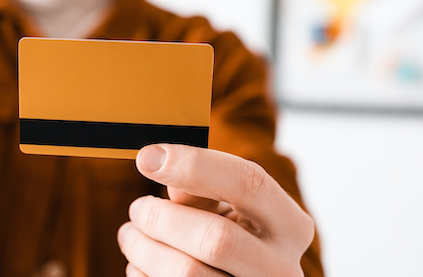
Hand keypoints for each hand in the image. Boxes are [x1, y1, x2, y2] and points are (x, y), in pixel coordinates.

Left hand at [117, 144, 314, 276]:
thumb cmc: (231, 239)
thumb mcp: (230, 209)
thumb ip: (202, 187)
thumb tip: (162, 165)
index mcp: (291, 226)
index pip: (249, 183)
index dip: (194, 165)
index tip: (148, 157)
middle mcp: (282, 267)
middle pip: (215, 239)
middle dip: (162, 218)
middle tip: (138, 208)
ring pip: (186, 272)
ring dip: (143, 248)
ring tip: (131, 235)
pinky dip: (143, 273)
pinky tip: (144, 264)